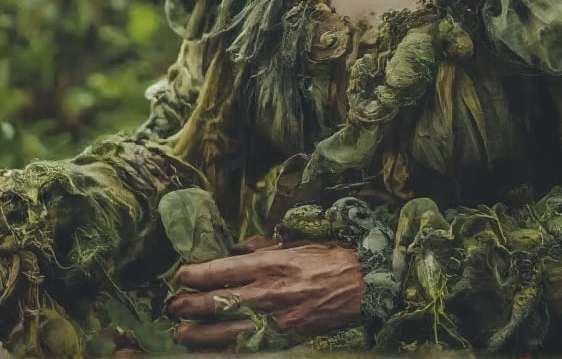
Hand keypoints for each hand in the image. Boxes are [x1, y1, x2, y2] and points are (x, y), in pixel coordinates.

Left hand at [167, 242, 364, 348]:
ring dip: (198, 333)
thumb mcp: (294, 244)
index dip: (196, 274)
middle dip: (189, 305)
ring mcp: (273, 321)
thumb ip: (262, 247)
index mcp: (269, 264)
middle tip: (171, 305)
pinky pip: (245, 348)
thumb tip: (236, 249)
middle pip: (216, 302)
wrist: (361, 287)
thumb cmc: (328, 260)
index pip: (221, 270)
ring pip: (224, 331)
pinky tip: (209, 351)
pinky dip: (224, 350)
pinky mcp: (281, 340)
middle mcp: (266, 293)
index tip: (180, 275)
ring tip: (180, 332)